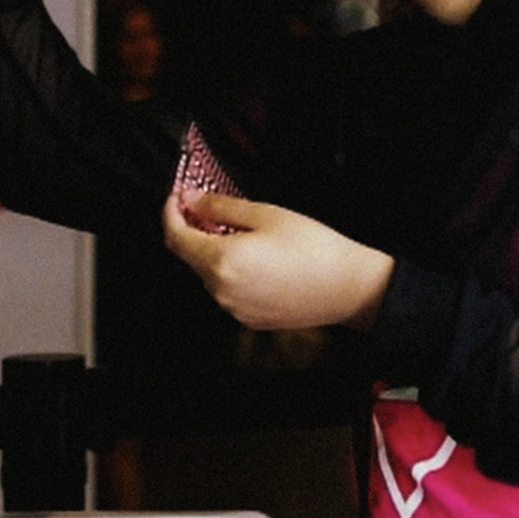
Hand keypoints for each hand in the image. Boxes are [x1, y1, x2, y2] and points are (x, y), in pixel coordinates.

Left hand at [162, 188, 393, 330]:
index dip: (170, 213)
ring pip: (209, 273)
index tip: (176, 198)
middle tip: (208, 207)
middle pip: (190, 256)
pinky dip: (230, 271)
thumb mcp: (265, 214)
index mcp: (221, 262)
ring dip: (213, 250)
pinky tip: (254, 256)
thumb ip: (221, 207)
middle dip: (194, 229)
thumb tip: (194, 201)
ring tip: (240, 231)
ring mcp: (234, 308)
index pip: (175, 236)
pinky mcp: (249, 318)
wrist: (348, 288)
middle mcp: (222, 290)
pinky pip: (228, 290)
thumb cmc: (314, 250)